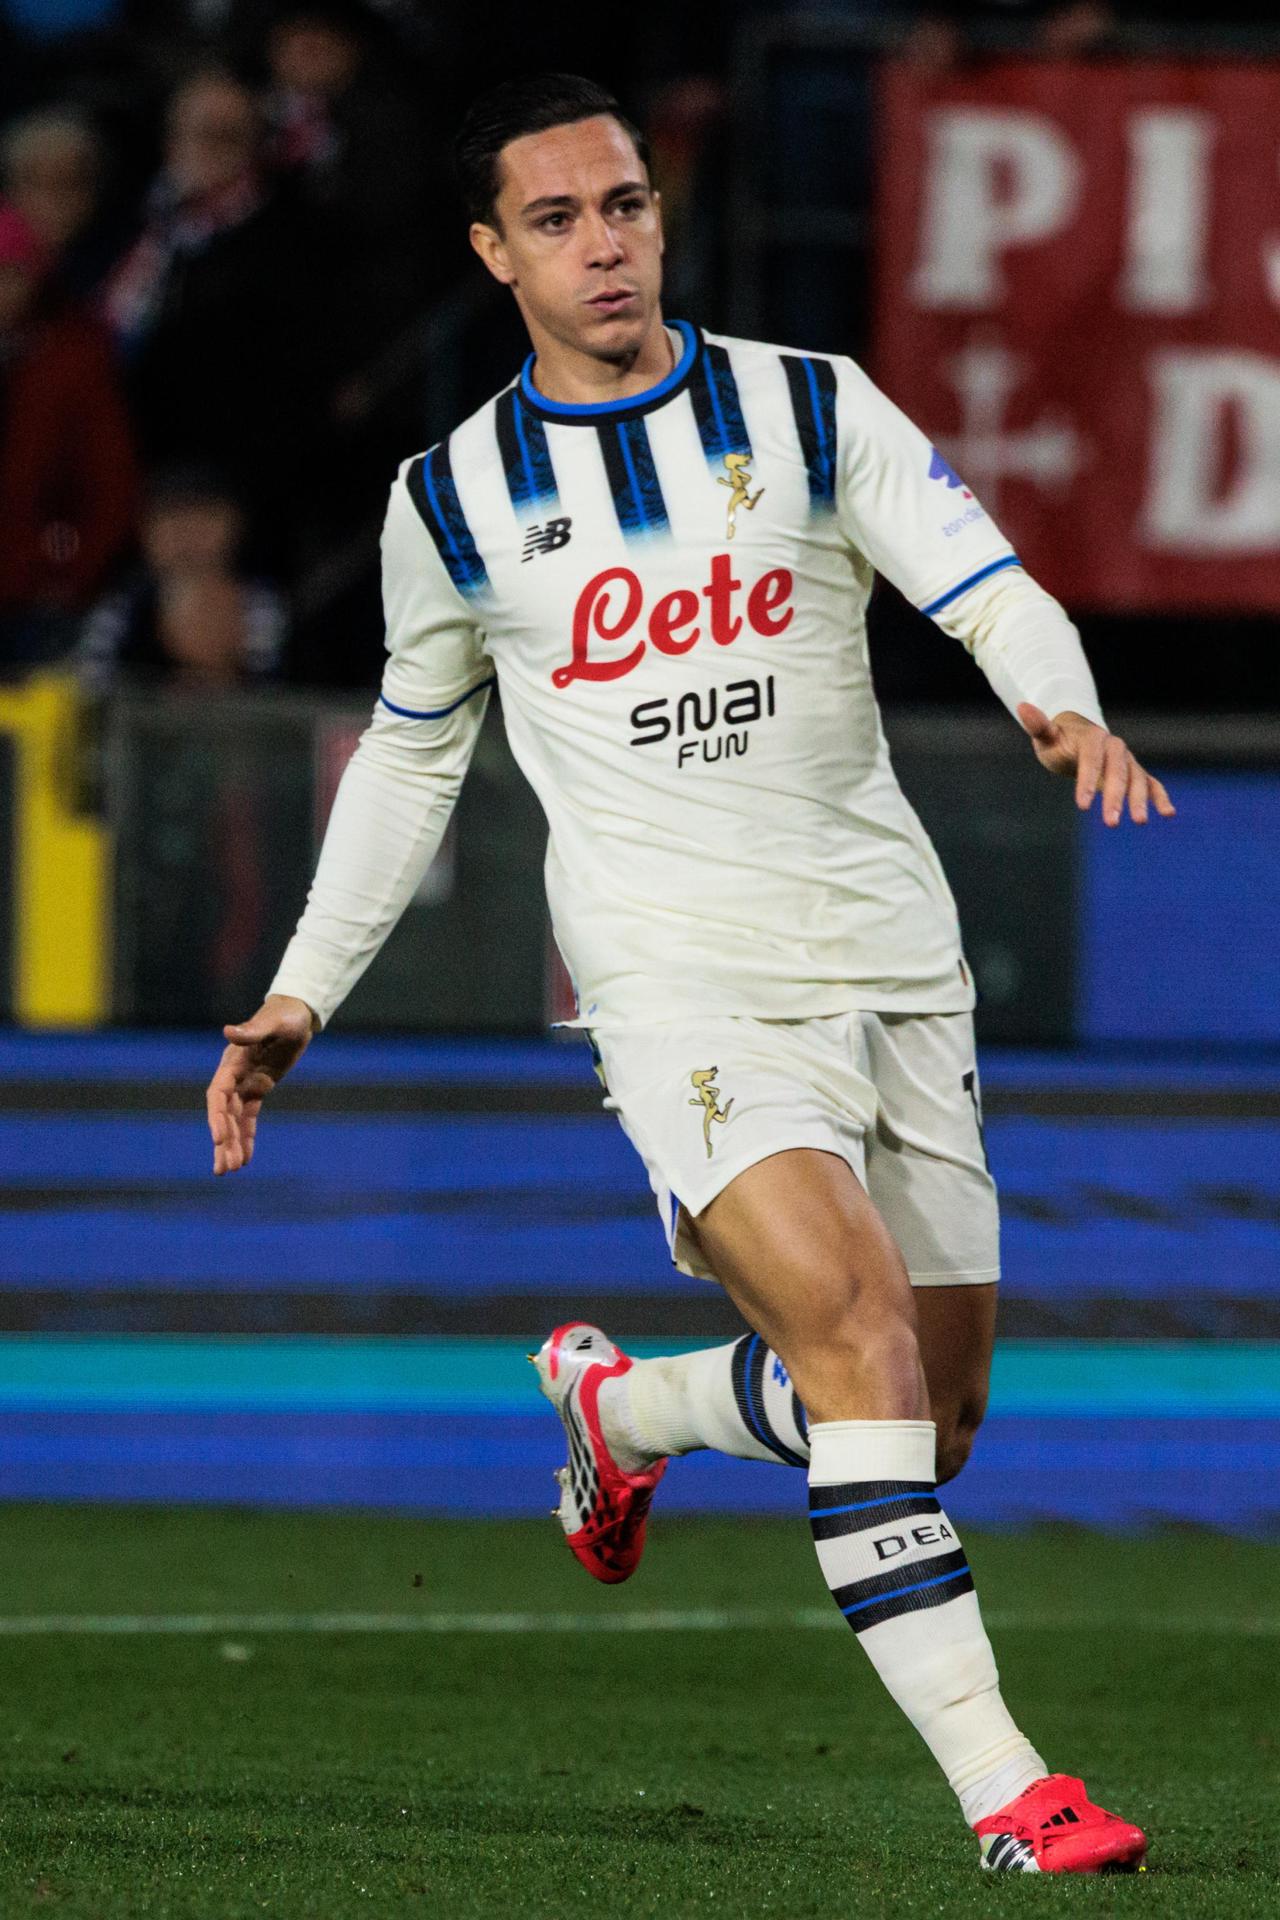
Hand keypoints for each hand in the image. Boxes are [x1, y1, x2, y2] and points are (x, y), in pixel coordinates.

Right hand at [206, 994, 315, 1175]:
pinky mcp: (258, 1089)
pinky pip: (249, 1118)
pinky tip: (245, 1159)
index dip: (216, 1117)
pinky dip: (246, 1138)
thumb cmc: (285, 1015)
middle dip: (223, 1141)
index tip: (218, 1139)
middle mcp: (233, 1075)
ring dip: (231, 1145)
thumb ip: (252, 1030)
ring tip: (230, 1171)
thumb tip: (227, 1031)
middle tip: (223, 1168)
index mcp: (232, 1062)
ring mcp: (244, 1083)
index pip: (218, 1094)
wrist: (296, 1014)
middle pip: (223, 1114)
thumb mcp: (273, 1022)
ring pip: (233, 1120)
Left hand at [1017, 704, 1175, 826]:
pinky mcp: (1134, 772)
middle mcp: (1115, 747)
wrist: (1078, 739)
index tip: (1082, 807)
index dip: (1087, 782)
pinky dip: (1161, 797)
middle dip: (1116, 796)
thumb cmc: (1058, 741)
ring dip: (1139, 800)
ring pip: (1137, 779)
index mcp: (1093, 738)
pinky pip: (1151, 783)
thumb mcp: (1046, 736)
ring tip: (1140, 822)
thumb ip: (1038, 725)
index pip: (1091, 759)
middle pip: (1117, 771)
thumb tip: (1022, 706)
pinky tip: (1168, 814)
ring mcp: (1127, 760)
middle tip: (1111, 823)